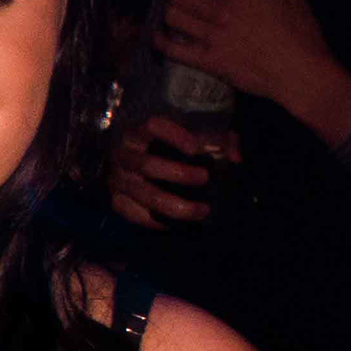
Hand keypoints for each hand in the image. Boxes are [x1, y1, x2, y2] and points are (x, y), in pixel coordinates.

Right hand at [104, 110, 229, 227]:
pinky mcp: (116, 199)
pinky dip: (154, 221)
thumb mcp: (193, 135)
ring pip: (143, 193)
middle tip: (205, 178)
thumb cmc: (168, 144)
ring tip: (202, 210)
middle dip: (177, 173)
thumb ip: (216, 140)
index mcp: (141, 131)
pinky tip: (175, 224)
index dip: (174, 136)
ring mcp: (117, 178)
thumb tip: (234, 157)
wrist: (131, 159)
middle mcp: (123, 154)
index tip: (196, 149)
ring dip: (174, 204)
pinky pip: (132, 213)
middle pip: (146, 164)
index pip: (152, 126)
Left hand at [153, 0, 346, 124]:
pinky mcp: (210, 61)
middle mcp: (224, 12)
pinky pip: (177, 50)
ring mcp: (215, 38)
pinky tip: (156, 36)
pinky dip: (163, 42)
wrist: (300, 74)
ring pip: (176, 18)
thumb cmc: (302, 33)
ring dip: (167, 10)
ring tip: (165, 7)